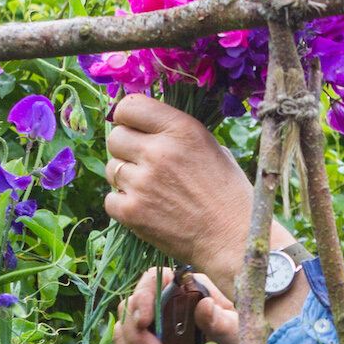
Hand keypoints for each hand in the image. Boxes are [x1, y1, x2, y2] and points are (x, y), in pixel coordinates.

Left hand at [104, 94, 252, 283]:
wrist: (233, 238)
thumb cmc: (228, 193)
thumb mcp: (210, 148)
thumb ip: (175, 133)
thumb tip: (142, 127)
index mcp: (181, 129)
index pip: (130, 106)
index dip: (127, 117)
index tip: (132, 127)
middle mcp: (159, 151)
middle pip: (115, 136)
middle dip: (125, 148)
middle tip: (142, 163)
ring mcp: (142, 182)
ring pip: (110, 169)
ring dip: (125, 177)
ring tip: (151, 190)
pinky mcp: (132, 211)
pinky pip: (110, 199)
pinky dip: (123, 204)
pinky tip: (146, 208)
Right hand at [114, 266, 242, 343]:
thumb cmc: (232, 340)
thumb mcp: (233, 332)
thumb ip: (220, 320)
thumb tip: (206, 306)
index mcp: (183, 288)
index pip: (153, 280)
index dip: (143, 297)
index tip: (144, 322)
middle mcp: (161, 301)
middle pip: (131, 307)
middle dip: (137, 335)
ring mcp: (150, 324)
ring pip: (124, 331)